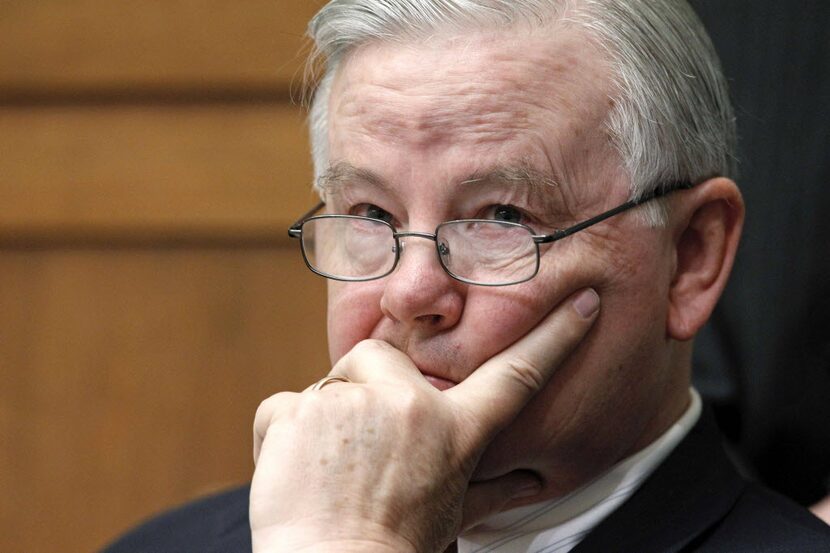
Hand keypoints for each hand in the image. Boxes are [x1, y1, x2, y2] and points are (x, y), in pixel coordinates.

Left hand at [250, 288, 599, 552]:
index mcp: (453, 432)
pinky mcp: (295, 409)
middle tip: (364, 447)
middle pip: (383, 355)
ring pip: (333, 383)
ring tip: (332, 473)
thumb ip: (491, 487)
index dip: (555, 335)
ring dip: (328, 421)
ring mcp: (350, 402)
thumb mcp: (452, 514)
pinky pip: (287, 405)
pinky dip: (285, 435)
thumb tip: (536, 479)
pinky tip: (299, 472)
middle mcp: (407, 404)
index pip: (516, 375)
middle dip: (368, 387)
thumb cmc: (393, 547)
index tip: (584, 300)